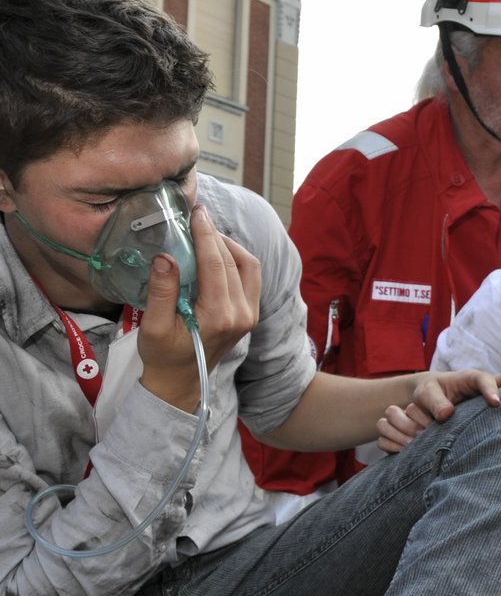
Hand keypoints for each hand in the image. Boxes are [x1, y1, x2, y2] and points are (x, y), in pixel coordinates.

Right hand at [139, 204, 260, 412]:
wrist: (181, 382)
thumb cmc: (163, 356)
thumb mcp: (154, 327)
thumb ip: (162, 292)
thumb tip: (165, 256)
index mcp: (220, 316)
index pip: (216, 264)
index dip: (206, 235)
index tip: (196, 213)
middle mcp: (242, 314)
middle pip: (233, 261)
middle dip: (215, 235)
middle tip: (196, 217)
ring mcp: (250, 314)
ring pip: (248, 266)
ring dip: (228, 245)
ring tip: (204, 232)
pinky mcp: (250, 314)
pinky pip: (250, 277)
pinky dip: (236, 259)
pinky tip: (216, 251)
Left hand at [376, 369, 500, 452]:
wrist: (433, 397)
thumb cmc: (429, 395)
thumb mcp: (426, 396)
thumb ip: (434, 403)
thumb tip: (448, 414)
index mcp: (471, 378)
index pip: (483, 380)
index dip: (490, 390)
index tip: (495, 404)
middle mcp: (489, 383)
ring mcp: (499, 393)